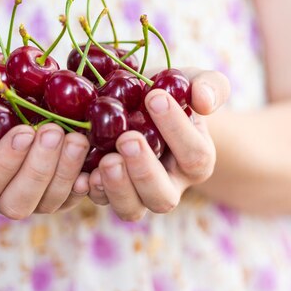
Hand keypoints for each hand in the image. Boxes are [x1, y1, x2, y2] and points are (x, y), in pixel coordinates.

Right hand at [0, 74, 90, 218]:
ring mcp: (31, 197)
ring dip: (65, 172)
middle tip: (55, 132)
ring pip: (49, 202)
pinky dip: (85, 183)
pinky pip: (73, 198)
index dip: (5, 162)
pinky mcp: (58, 193)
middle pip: (17, 203)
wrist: (2, 106)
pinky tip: (95, 162)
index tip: (24, 131)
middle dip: (39, 169)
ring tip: (78, 137)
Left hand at [88, 68, 229, 220]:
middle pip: (163, 196)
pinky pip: (100, 199)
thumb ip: (209, 86)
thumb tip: (204, 100)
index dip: (176, 129)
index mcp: (196, 161)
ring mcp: (136, 193)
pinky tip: (81, 174)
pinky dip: (89, 189)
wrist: (140, 105)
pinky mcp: (107, 191)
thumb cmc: (171, 94)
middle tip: (127, 139)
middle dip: (144, 171)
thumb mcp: (193, 82)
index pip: (194, 154)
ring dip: (117, 187)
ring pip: (131, 207)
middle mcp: (169, 185)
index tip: (155, 97)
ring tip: (105, 160)